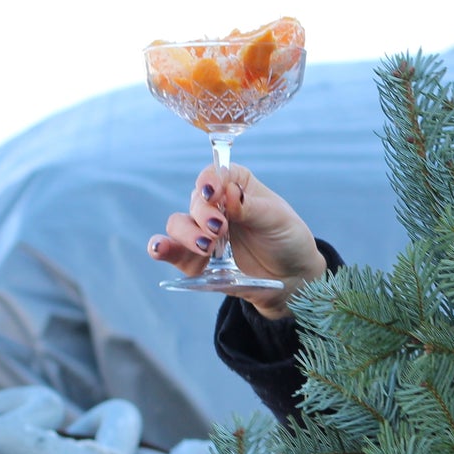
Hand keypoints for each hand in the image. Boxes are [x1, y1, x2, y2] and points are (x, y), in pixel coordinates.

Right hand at [147, 165, 326, 316]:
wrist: (294, 278)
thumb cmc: (288, 240)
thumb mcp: (277, 219)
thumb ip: (251, 207)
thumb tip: (230, 192)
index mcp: (237, 186)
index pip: (214, 175)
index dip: (210, 182)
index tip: (214, 194)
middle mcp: (216, 206)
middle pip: (195, 201)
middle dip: (203, 214)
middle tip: (219, 228)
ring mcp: (205, 232)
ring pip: (179, 225)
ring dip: (186, 233)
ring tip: (206, 246)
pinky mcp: (199, 259)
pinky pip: (175, 252)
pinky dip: (164, 249)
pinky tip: (159, 249)